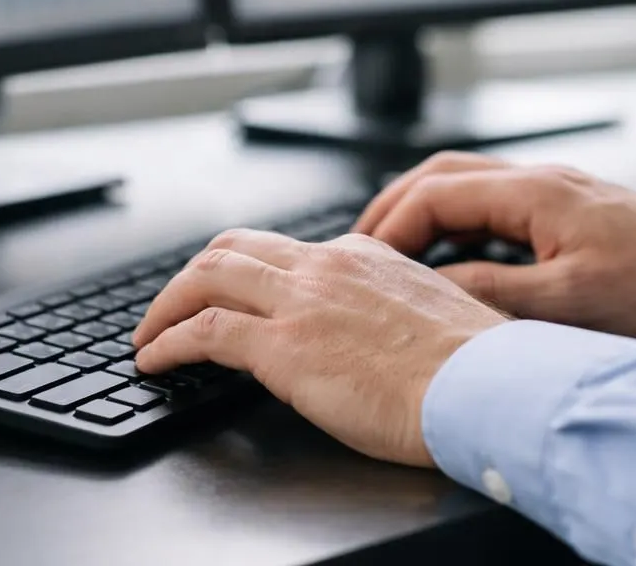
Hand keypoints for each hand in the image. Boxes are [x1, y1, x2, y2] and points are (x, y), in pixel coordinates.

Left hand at [132, 229, 506, 466]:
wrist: (485, 386)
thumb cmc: (474, 368)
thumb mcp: (433, 315)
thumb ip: (392, 310)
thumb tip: (376, 336)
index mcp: (365, 255)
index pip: (289, 252)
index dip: (251, 274)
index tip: (237, 297)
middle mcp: (326, 264)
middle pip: (235, 248)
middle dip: (195, 274)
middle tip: (173, 305)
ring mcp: (300, 300)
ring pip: (207, 276)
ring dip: (168, 304)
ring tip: (149, 333)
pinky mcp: (281, 344)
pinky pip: (202, 331)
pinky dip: (167, 341)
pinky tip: (154, 359)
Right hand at [354, 152, 635, 339]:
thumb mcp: (570, 305)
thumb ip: (493, 293)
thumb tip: (432, 288)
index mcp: (534, 192)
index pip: (434, 195)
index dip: (390, 229)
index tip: (364, 264)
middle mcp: (540, 178)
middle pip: (441, 174)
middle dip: (392, 208)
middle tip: (358, 249)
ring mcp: (556, 190)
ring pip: (466, 181)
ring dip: (423, 209)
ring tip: (392, 249)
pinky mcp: (569, 208)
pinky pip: (493, 199)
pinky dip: (457, 219)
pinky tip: (453, 253)